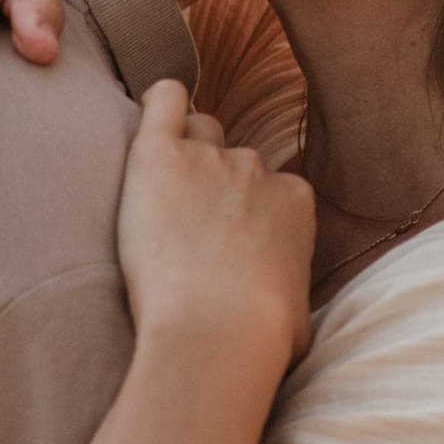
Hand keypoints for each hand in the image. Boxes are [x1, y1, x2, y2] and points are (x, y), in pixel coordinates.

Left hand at [49, 89, 315, 443]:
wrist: (217, 334)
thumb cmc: (257, 344)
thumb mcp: (298, 322)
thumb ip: (291, 296)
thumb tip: (288, 321)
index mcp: (295, 202)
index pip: (267, 186)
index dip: (239, 211)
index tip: (216, 241)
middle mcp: (257, 169)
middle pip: (231, 154)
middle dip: (210, 182)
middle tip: (181, 224)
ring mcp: (210, 158)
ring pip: (197, 129)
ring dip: (181, 153)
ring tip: (156, 195)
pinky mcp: (162, 156)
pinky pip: (163, 99)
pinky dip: (156, 105)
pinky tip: (145, 126)